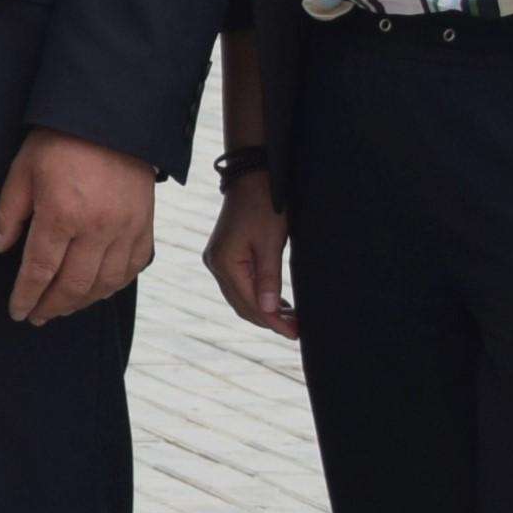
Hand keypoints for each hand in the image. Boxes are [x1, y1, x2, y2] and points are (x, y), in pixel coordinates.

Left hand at [0, 127, 158, 324]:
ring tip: (61, 307)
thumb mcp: (23, 170)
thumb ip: (9, 213)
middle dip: (51, 306)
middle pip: (73, 285)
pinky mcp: (145, 226)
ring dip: (80, 302)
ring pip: (104, 284)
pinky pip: (131, 269)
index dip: (26, 296)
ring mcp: (126, 229)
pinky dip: (112, 286)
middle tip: (36, 316)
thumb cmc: (60, 141)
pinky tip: (96, 291)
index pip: (40, 270)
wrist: (112, 119)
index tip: (17, 312)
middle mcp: (97, 228)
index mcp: (62, 214)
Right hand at [206, 170, 299, 338]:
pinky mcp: (225, 257)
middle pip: (242, 305)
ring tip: (291, 320)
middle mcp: (215, 265)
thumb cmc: (265, 207)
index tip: (294, 333)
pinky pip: (240, 285)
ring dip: (264, 310)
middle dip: (269, 320)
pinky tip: (277, 303)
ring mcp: (217, 261)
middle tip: (296, 330)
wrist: (251, 179)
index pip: (250, 304)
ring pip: (241, 298)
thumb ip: (269, 278)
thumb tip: (269, 311)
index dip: (273, 322)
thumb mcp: (271, 243)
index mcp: (224, 263)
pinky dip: (258, 297)